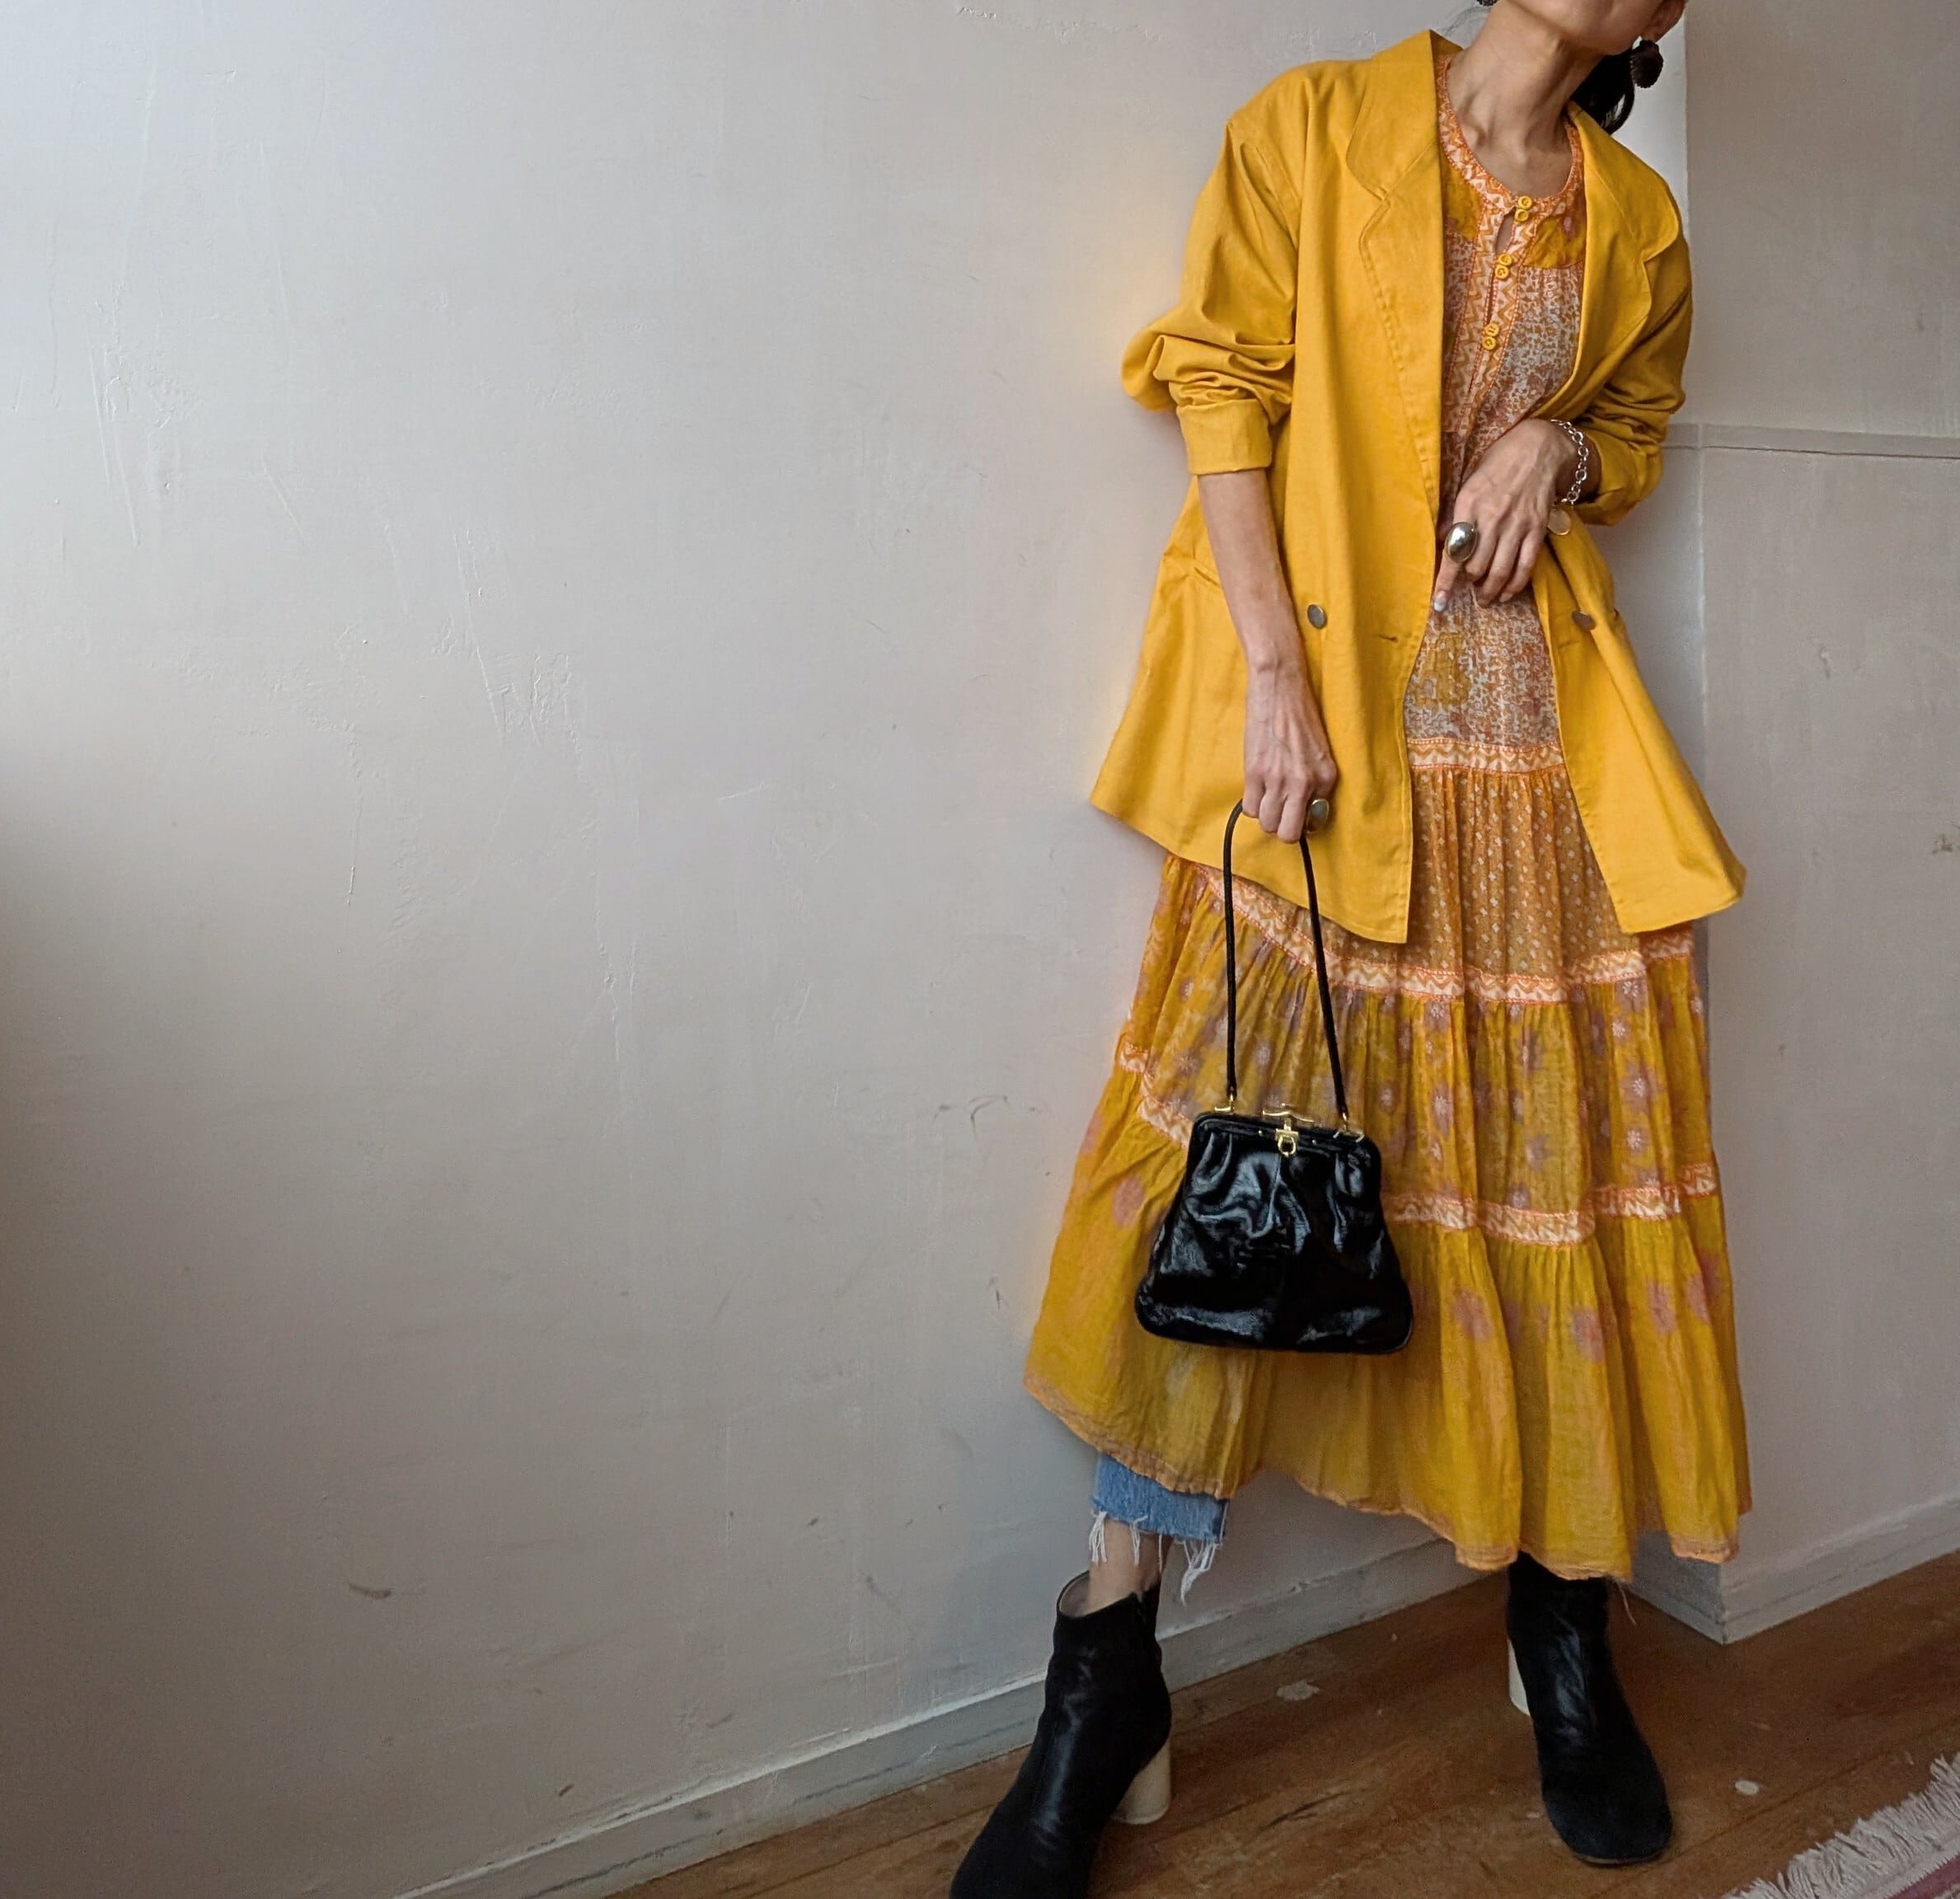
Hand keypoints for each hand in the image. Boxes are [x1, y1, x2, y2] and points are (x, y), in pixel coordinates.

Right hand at [1244, 657, 1337, 843]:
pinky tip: (1256, 787)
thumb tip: (1304, 806)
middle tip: (1280, 811)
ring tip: (1267, 796)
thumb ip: (1316, 779)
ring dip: (1265, 814)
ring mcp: (1278, 779)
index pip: (1314, 822)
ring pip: (1267, 824)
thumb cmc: (1300, 713)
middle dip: (1283, 826)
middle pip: (1288, 833)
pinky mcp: (1255, 772)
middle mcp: (1305, 782)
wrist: (1279, 685)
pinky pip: (1249, 808)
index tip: (1295, 808)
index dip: (1302, 817)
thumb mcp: (1320, 750)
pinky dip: (1251, 803)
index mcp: (1326, 776)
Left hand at [1431, 419, 1579, 611]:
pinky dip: (1514, 585)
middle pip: (1476, 566)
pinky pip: (1525, 566)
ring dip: (1489, 591)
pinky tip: (1506, 594)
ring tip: (1484, 598)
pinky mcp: (1537, 528)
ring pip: (1499, 571)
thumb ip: (1456, 516)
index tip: (1439, 601)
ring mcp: (1517, 524)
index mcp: (1469, 504)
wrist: (1538, 448)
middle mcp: (1492, 517)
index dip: (1446, 580)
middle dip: (1469, 583)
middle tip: (1467, 587)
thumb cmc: (1497, 466)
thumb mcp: (1468, 485)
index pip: (1454, 551)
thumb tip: (1442, 543)